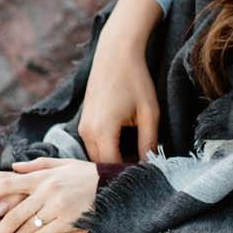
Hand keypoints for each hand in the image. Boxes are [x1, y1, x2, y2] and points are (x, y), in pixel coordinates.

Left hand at [0, 157, 98, 232]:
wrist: (116, 188)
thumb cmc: (88, 176)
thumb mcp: (63, 164)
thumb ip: (36, 164)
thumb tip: (13, 167)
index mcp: (42, 176)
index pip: (6, 184)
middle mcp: (47, 191)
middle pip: (13, 212)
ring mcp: (57, 207)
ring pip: (25, 227)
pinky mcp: (68, 221)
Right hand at [78, 0, 161, 162]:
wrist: (115, 53)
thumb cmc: (135, 80)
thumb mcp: (149, 113)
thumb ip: (148, 142)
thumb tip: (150, 165)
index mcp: (102, 131)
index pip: (112, 167)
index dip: (129, 175)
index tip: (145, 179)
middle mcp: (86, 132)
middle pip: (101, 166)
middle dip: (119, 170)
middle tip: (142, 173)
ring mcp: (82, 127)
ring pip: (96, 157)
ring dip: (113, 161)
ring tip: (135, 161)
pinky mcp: (83, 122)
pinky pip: (93, 146)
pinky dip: (107, 151)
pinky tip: (125, 149)